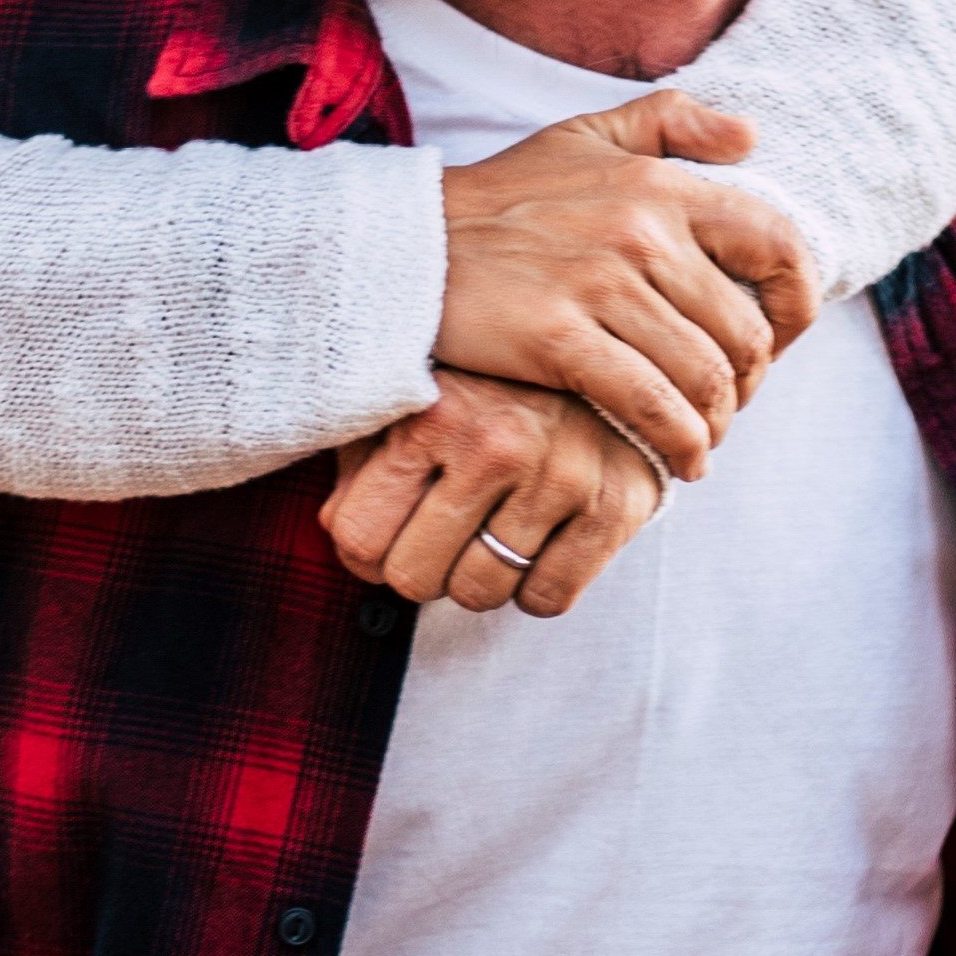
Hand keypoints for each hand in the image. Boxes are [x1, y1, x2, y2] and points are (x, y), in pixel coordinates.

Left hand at [319, 365, 674, 616]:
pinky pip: (548, 599)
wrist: (615, 356)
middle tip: (442, 535)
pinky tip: (539, 542)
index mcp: (432, 414)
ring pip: (480, 594)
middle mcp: (495, 443)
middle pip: (414, 579)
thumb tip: (340, 530)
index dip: (367, 550)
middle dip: (422, 568)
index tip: (390, 532)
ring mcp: (560, 477)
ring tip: (492, 531)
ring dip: (480, 577)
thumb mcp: (415, 400)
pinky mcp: (614, 508)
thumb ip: (365, 458)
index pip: (359, 538)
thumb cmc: (494, 384)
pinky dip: (537, 586)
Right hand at [430, 92, 816, 479]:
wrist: (407, 249)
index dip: (797, 304)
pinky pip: (652, 405)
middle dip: (753, 380)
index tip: (781, 339)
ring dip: (719, 420)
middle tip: (733, 402)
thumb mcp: (585, 135)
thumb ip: (672, 121)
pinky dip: (681, 442)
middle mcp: (643, 230)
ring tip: (706, 437)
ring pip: (705, 374)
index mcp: (661, 183)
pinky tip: (682, 461)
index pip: (776, 245)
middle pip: (744, 328)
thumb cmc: (500, 196)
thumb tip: (750, 137)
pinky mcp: (560, 339)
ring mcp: (602, 286)